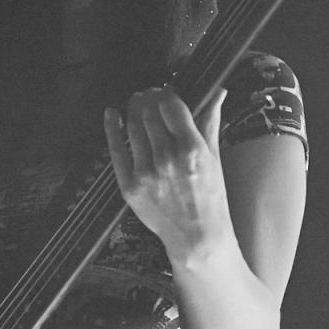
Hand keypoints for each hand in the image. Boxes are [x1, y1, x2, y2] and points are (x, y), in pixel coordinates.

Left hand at [104, 87, 231, 268]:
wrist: (197, 238)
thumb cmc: (210, 201)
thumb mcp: (215, 158)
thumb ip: (210, 122)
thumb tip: (217, 93)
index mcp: (192, 150)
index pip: (170, 105)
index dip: (167, 92)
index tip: (167, 91)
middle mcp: (166, 159)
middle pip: (148, 112)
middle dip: (150, 98)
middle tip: (152, 97)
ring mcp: (145, 173)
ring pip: (131, 125)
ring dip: (133, 109)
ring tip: (137, 105)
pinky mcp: (129, 186)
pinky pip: (115, 150)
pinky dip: (111, 128)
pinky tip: (111, 115)